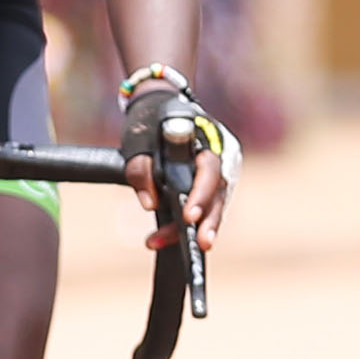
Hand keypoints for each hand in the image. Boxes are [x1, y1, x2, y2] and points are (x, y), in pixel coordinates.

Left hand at [118, 67, 235, 249]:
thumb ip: (140, 170)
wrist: (158, 106)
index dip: (201, 195)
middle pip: (220, 193)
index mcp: (208, 138)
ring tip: (189, 252)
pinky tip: (169, 237)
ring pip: (215, 204)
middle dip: (210, 221)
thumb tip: (150, 204)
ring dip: (200, 227)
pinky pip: (207, 205)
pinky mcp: (212, 184)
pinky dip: (191, 222)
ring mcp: (221, 171)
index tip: (188, 215)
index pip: (210, 171)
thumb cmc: (149, 121)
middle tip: (202, 244)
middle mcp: (222, 156)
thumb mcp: (137, 140)